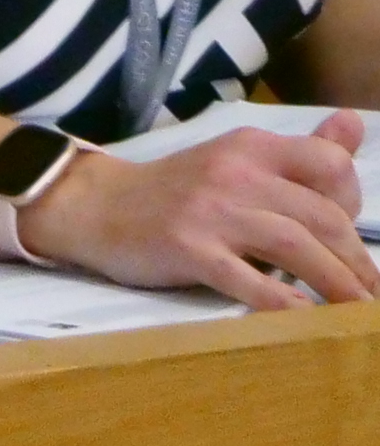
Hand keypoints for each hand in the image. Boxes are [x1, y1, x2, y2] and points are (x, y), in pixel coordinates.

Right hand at [35, 114, 378, 307]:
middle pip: (321, 216)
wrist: (94, 205)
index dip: (353, 202)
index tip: (348, 237)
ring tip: (358, 313)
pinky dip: (286, 305)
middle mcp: (235, 172)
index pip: (330, 165)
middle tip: (372, 294)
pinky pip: (249, 282)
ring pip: (296, 247)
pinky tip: (307, 320)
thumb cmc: (175, 191)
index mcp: (251, 146)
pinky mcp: (188, 249)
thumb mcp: (235, 159)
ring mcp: (210, 211)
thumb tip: (354, 124)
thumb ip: (298, 152)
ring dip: (338, 286)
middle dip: (357, 262)